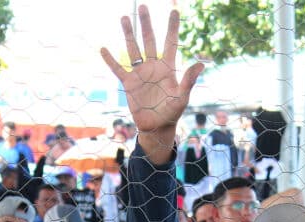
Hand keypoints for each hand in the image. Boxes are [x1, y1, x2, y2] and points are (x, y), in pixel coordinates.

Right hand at [101, 6, 203, 155]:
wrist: (156, 127)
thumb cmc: (172, 113)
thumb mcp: (182, 97)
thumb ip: (189, 80)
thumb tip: (201, 64)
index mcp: (168, 68)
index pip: (170, 43)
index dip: (172, 27)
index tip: (174, 10)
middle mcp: (153, 67)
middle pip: (149, 40)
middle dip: (146, 23)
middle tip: (143, 6)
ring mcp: (140, 74)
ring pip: (133, 49)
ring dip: (128, 34)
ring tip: (124, 18)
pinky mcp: (129, 84)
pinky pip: (118, 69)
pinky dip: (110, 60)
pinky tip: (103, 49)